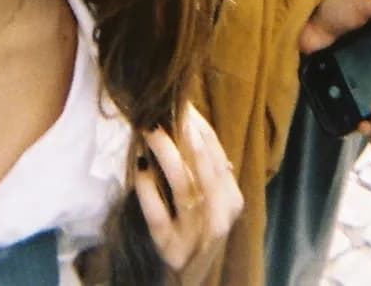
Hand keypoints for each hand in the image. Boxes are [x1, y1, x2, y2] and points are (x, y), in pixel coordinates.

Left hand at [136, 103, 242, 285]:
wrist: (187, 281)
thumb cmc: (196, 233)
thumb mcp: (210, 203)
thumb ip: (207, 170)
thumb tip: (193, 123)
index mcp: (231, 201)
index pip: (218, 155)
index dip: (200, 127)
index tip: (182, 102)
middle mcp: (218, 218)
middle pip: (204, 169)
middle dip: (187, 135)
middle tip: (169, 108)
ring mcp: (195, 236)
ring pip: (185, 189)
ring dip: (167, 156)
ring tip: (151, 130)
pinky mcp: (170, 250)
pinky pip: (159, 217)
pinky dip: (148, 192)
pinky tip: (139, 169)